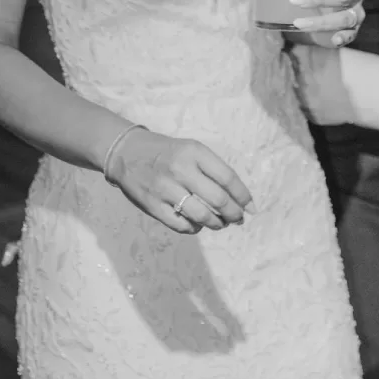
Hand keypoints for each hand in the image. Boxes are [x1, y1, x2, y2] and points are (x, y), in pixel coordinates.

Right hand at [107, 126, 252, 234]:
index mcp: (194, 152)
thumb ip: (213, 170)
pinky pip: (180, 224)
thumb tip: (238, 198)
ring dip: (216, 224)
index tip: (251, 207)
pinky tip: (197, 225)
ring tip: (220, 224)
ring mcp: (165, 188)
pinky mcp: (152, 205)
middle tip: (237, 218)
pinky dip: (194, 228)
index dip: (243, 196)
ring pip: (201, 215)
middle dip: (233, 213)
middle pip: (218, 199)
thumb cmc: (167, 152)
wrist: (127, 152)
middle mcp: (181, 169)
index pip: (227, 177)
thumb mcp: (191, 150)